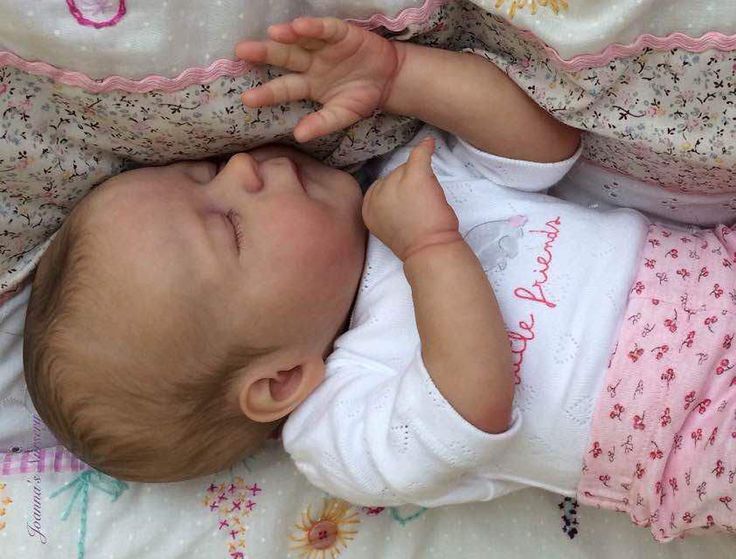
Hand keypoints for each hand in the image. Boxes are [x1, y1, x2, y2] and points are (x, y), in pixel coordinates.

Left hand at [236, 17, 400, 142]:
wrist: (389, 79)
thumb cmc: (362, 97)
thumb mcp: (343, 115)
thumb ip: (322, 124)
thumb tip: (299, 136)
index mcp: (308, 85)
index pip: (282, 88)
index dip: (266, 93)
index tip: (247, 100)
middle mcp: (310, 64)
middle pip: (283, 58)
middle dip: (264, 54)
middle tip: (242, 52)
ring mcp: (323, 47)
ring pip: (300, 41)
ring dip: (286, 36)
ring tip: (272, 34)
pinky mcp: (341, 33)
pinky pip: (325, 29)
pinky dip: (313, 27)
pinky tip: (299, 26)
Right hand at [362, 137, 461, 261]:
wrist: (428, 251)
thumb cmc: (413, 243)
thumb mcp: (389, 226)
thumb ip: (385, 207)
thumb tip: (395, 189)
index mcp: (367, 207)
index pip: (382, 186)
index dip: (397, 194)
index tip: (407, 207)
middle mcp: (376, 193)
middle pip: (394, 175)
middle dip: (407, 186)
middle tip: (419, 208)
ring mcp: (395, 182)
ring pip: (408, 168)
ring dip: (419, 179)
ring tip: (428, 202)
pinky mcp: (415, 176)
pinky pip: (420, 154)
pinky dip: (426, 149)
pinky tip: (430, 144)